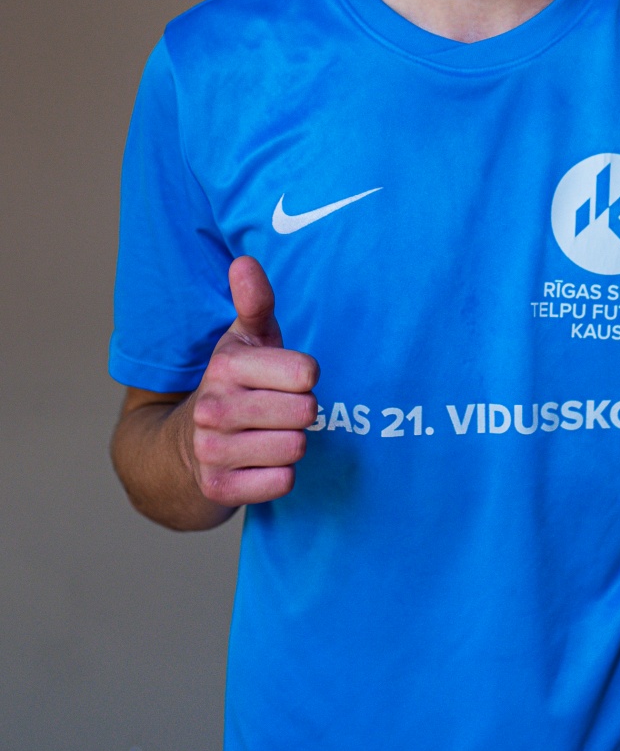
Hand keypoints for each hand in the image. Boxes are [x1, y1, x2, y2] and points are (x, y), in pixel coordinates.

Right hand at [184, 256, 318, 506]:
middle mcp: (213, 407)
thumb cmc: (234, 385)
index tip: (292, 378)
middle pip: (305, 412)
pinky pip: (281, 482)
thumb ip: (255, 302)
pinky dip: (280, 475)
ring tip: (272, 434)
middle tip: (282, 409)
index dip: (307, 376)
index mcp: (226, 366)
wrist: (181, 448)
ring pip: (295, 448)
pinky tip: (262, 462)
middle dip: (302, 411)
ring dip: (294, 443)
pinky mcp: (218, 489)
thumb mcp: (244, 340)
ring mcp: (212, 450)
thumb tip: (244, 262)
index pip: (307, 372)